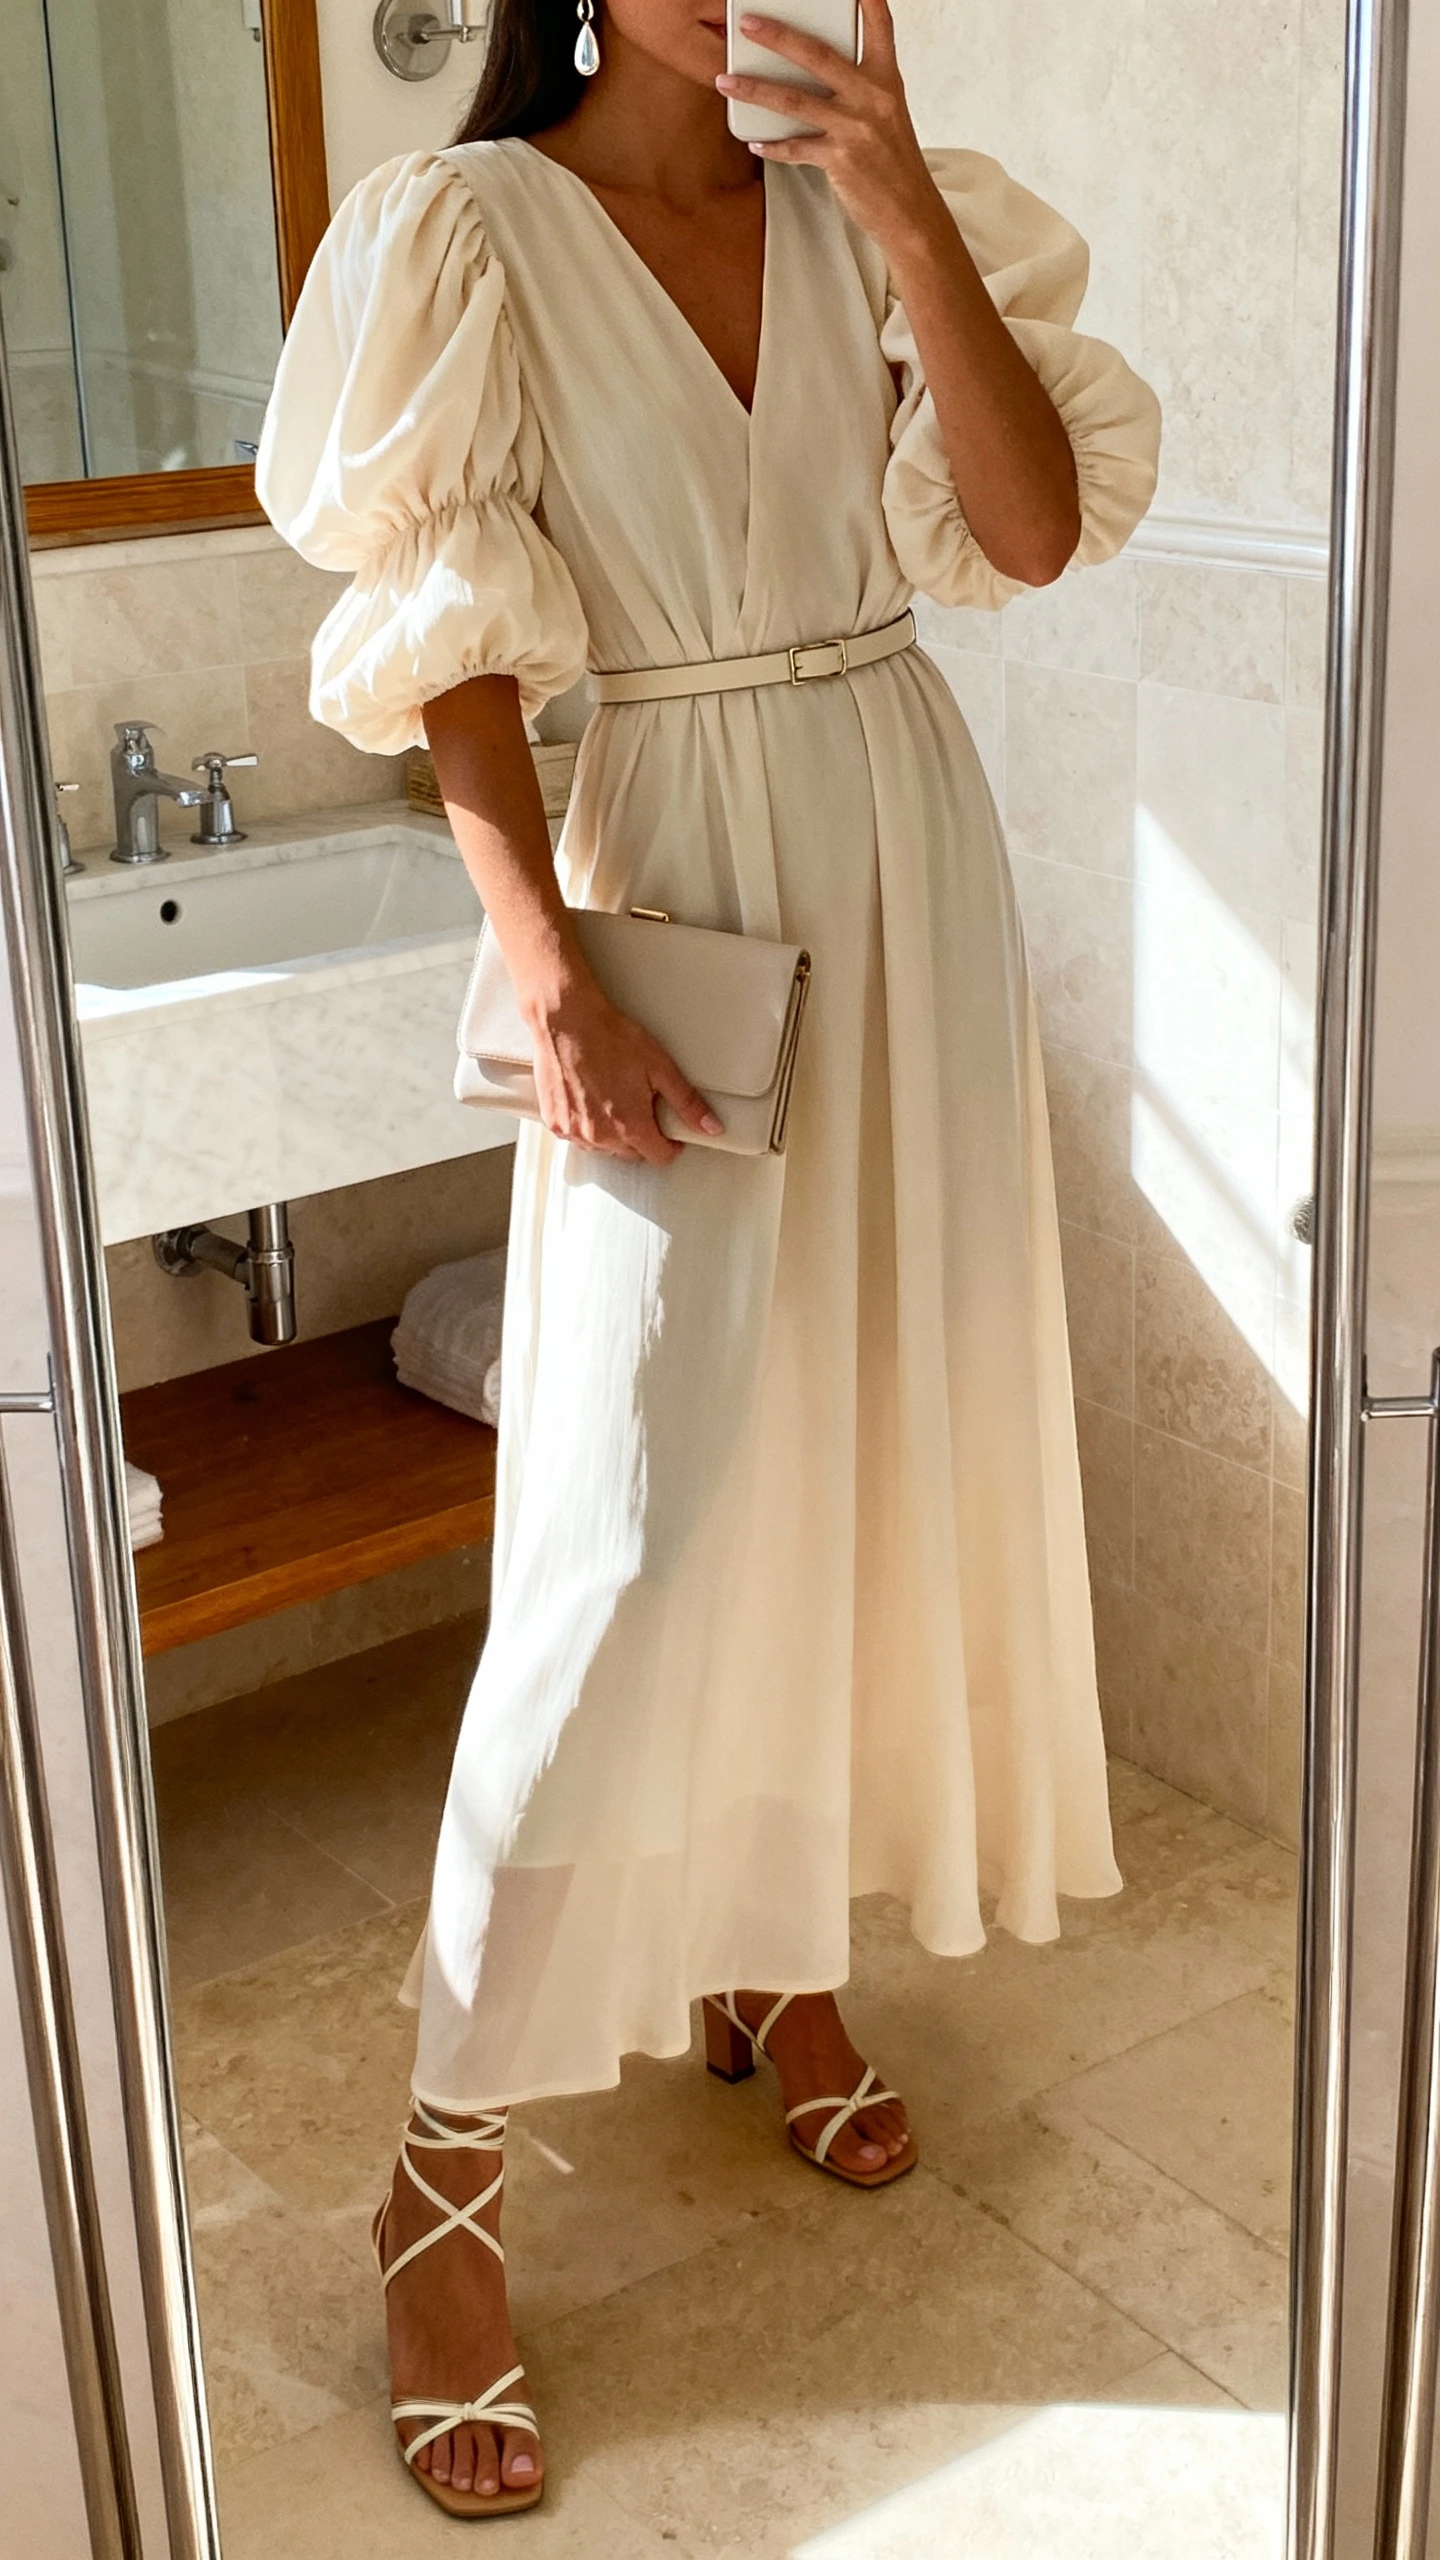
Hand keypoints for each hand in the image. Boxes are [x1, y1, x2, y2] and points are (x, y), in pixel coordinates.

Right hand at [522, 970, 722, 1164]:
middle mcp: (601, 1137)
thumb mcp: (660, 1067)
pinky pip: (578, 1137)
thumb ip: (687, 1103)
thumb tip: (711, 1127)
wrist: (566, 1021)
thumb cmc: (609, 1038)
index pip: (660, 1157)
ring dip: (613, 1133)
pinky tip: (589, 1099)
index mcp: (631, 1126)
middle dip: (641, 1136)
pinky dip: (587, 1125)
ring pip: (604, 1148)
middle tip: (640, 1104)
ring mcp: (574, 1132)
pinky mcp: (554, 1122)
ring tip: (613, 1097)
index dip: (670, 1144)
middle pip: (632, 1154)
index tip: (669, 1130)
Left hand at [716, 0, 940, 254]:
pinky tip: (755, 141)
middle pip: (817, 54)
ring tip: (726, 80)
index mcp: (886, 78)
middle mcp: (871, 96)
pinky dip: (772, 146)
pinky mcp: (840, 160)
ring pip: (794, 100)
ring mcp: (855, 128)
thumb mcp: (888, 112)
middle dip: (777, 35)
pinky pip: (795, 148)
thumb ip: (859, 86)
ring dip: (755, 89)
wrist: (911, 212)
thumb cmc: (895, 162)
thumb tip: (817, 69)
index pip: (878, 23)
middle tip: (747, 24)